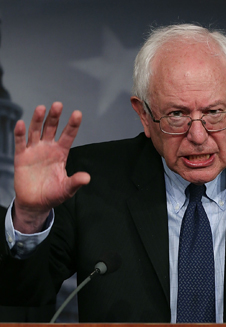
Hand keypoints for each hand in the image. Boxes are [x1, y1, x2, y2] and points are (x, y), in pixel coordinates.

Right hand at [13, 102, 89, 232]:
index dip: (72, 125)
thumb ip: (75, 182)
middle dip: (54, 117)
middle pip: (51, 128)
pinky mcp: (21, 156)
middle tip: (58, 105)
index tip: (77, 113)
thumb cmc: (53, 194)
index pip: (68, 136)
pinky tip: (21, 124)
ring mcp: (34, 150)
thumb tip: (87, 178)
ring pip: (36, 131)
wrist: (35, 203)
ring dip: (38, 120)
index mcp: (61, 153)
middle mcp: (48, 148)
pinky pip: (20, 143)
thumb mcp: (67, 189)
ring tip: (41, 108)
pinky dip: (20, 133)